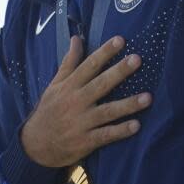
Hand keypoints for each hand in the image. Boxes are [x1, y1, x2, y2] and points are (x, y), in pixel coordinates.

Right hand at [20, 35, 151, 167]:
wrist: (36, 145)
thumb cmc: (49, 110)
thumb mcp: (55, 84)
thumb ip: (68, 62)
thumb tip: (76, 38)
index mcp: (69, 86)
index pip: (89, 65)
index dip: (104, 52)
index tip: (120, 40)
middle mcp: (76, 102)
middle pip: (101, 84)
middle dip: (119, 72)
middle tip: (137, 59)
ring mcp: (81, 122)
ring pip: (108, 111)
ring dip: (128, 104)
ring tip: (148, 97)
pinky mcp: (86, 141)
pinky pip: (106, 135)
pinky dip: (120, 131)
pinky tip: (136, 126)